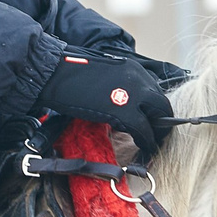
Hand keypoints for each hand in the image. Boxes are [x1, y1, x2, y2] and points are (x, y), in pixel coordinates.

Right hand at [34, 47, 174, 160]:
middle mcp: (139, 78)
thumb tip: (121, 101)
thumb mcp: (103, 74)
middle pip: (161, 103)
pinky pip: (144, 131)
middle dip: (161, 120)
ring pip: (158, 118)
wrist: (55, 72)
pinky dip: (147, 142)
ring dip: (156, 132)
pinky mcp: (125, 112)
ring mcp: (134, 95)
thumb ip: (117, 85)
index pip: (154, 90)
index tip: (150, 118)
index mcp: (132, 68)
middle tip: (156, 133)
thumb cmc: (70, 72)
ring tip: (152, 143)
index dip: (152, 107)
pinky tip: (145, 148)